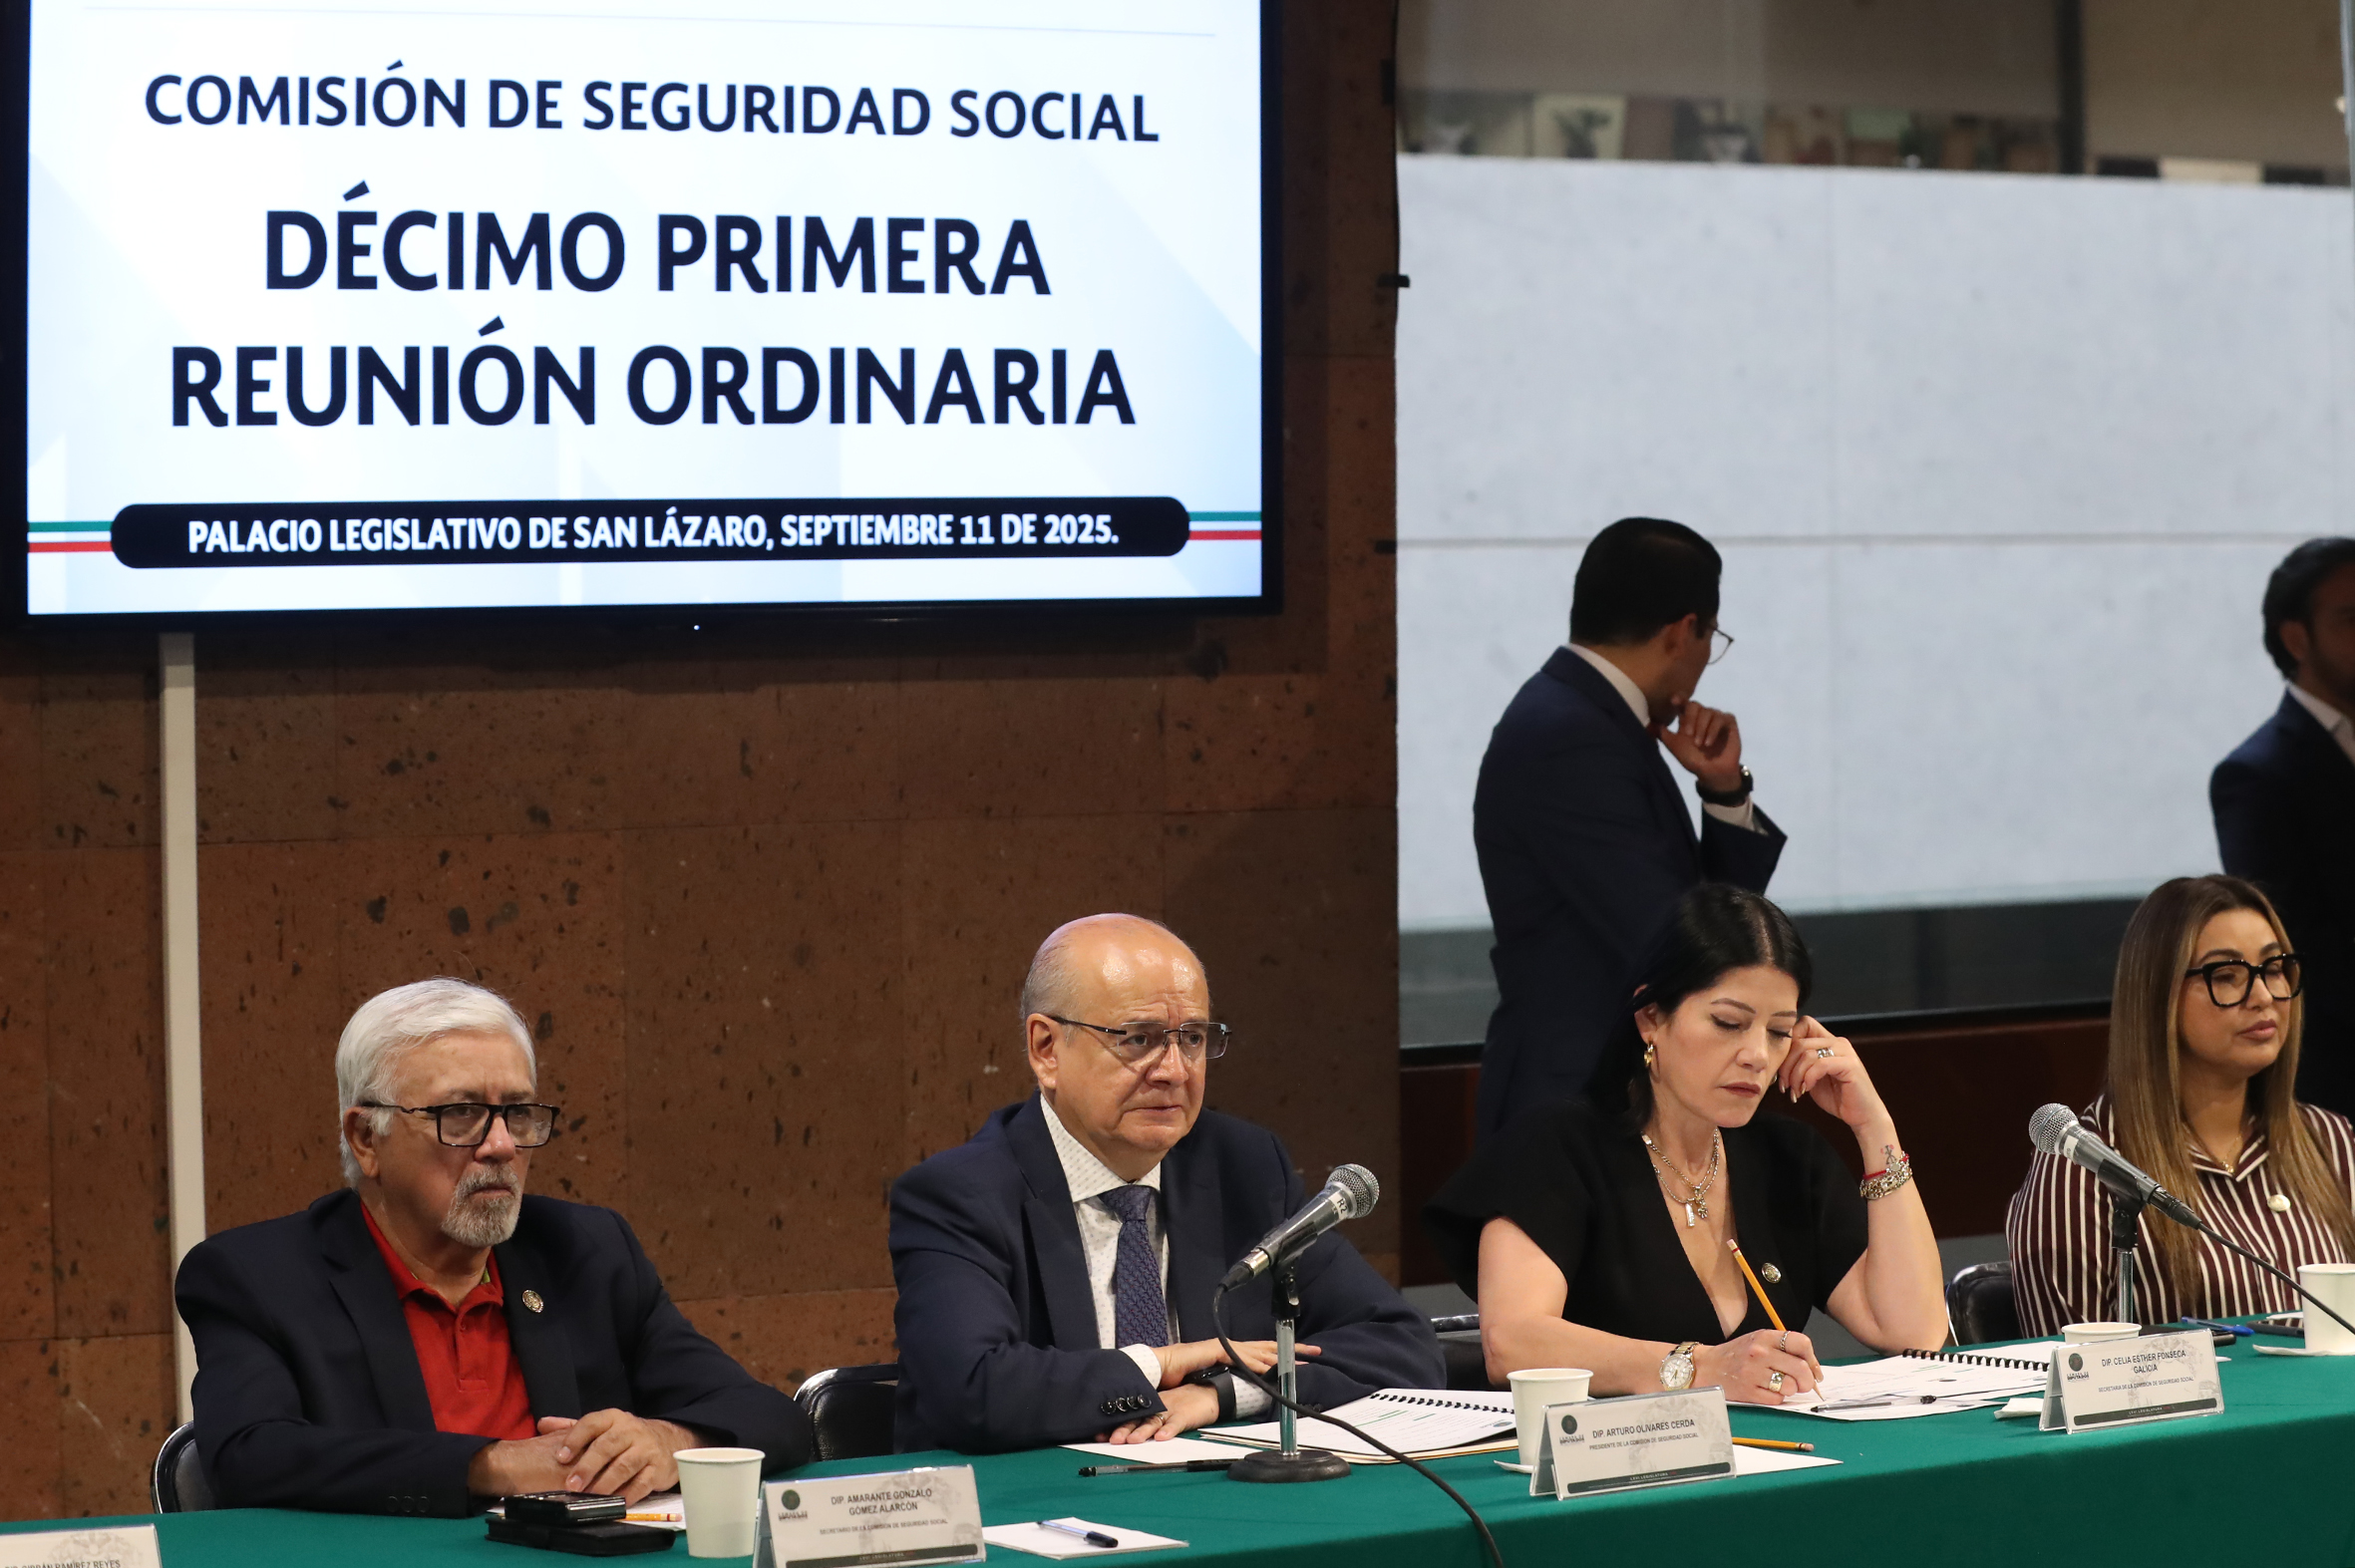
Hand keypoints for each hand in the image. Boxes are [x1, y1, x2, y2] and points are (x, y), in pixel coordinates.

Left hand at [467, 1412, 702, 1502]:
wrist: (669, 1440)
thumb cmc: (627, 1437)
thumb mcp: (603, 1427)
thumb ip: (573, 1427)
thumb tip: (542, 1423)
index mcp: (613, 1418)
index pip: (592, 1423)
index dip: (575, 1439)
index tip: (560, 1457)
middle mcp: (631, 1430)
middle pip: (608, 1445)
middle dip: (588, 1465)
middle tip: (571, 1484)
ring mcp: (647, 1449)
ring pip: (625, 1465)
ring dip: (606, 1482)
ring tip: (591, 1496)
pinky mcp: (659, 1468)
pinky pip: (643, 1483)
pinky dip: (629, 1494)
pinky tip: (617, 1502)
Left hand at [1104, 1383, 1221, 1442]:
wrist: (1209, 1393)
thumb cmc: (1186, 1404)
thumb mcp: (1165, 1413)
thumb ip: (1149, 1422)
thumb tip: (1129, 1436)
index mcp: (1151, 1408)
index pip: (1130, 1417)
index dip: (1116, 1425)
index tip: (1101, 1435)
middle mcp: (1157, 1408)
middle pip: (1139, 1419)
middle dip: (1125, 1430)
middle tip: (1113, 1440)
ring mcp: (1171, 1410)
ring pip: (1154, 1421)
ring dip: (1143, 1431)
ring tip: (1133, 1440)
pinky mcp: (1185, 1414)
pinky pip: (1176, 1423)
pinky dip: (1169, 1430)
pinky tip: (1162, 1437)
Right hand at [1151, 1337, 1315, 1388]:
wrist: (1158, 1367)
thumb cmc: (1180, 1374)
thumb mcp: (1210, 1378)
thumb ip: (1227, 1379)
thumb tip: (1243, 1386)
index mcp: (1231, 1353)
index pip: (1262, 1352)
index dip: (1283, 1354)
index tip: (1303, 1357)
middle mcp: (1230, 1347)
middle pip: (1267, 1346)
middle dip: (1291, 1348)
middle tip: (1315, 1352)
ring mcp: (1222, 1347)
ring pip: (1257, 1350)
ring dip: (1278, 1356)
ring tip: (1298, 1360)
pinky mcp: (1213, 1351)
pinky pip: (1238, 1357)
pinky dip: (1254, 1362)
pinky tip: (1267, 1367)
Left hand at [1654, 700, 1742, 793]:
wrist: (1711, 772)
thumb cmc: (1692, 759)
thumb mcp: (1674, 746)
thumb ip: (1662, 734)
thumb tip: (1648, 723)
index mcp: (1687, 718)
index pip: (1682, 703)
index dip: (1679, 699)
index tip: (1674, 700)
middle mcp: (1701, 715)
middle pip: (1695, 705)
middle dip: (1691, 719)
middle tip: (1688, 735)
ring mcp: (1716, 717)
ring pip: (1708, 712)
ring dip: (1702, 728)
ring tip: (1700, 745)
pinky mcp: (1729, 722)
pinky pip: (1722, 718)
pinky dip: (1714, 730)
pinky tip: (1709, 742)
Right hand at [1691, 1329, 1820, 1405]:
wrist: (1708, 1367)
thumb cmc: (1738, 1354)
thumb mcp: (1758, 1341)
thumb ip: (1783, 1349)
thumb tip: (1813, 1369)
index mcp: (1765, 1337)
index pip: (1801, 1343)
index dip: (1813, 1359)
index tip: (1814, 1370)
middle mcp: (1760, 1353)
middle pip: (1800, 1369)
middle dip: (1808, 1381)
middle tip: (1805, 1385)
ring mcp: (1754, 1373)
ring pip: (1790, 1386)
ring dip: (1790, 1389)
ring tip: (1779, 1385)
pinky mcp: (1749, 1392)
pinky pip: (1777, 1399)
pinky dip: (1777, 1397)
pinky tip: (1766, 1390)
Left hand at [1778, 1018, 1891, 1134]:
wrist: (1861, 1115)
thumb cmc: (1837, 1097)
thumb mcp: (1811, 1076)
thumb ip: (1799, 1063)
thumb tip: (1776, 1057)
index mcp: (1828, 1041)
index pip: (1803, 1024)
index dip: (1788, 1041)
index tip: (1780, 1064)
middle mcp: (1837, 1042)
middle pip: (1800, 1041)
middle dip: (1785, 1065)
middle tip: (1784, 1084)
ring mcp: (1845, 1052)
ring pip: (1807, 1054)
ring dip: (1795, 1075)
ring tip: (1795, 1090)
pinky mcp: (1850, 1065)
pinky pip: (1820, 1065)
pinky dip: (1808, 1078)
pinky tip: (1807, 1089)